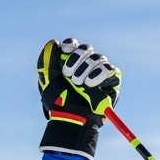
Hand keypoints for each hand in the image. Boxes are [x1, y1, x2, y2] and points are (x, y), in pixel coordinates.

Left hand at [36, 38, 119, 155]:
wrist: (70, 118)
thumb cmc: (58, 102)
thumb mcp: (46, 80)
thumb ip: (46, 60)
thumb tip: (53, 42)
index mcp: (70, 63)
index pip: (74, 45)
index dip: (71, 45)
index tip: (65, 50)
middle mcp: (86, 66)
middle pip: (86, 49)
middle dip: (76, 59)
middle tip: (68, 74)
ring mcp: (100, 73)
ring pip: (98, 58)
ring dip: (86, 69)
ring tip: (79, 84)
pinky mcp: (112, 81)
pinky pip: (110, 69)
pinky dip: (99, 74)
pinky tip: (90, 84)